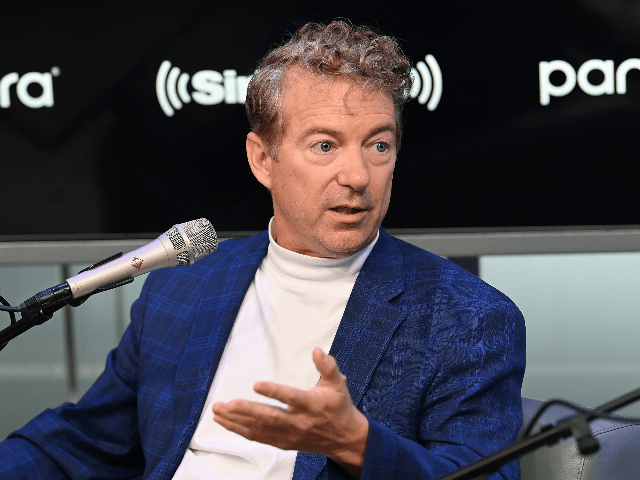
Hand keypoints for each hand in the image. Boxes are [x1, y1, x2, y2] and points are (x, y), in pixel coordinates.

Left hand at [212, 347, 368, 475]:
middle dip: (247, 411)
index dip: (274, 392)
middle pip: (270, 417)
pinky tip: (225, 422)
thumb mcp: (337, 384)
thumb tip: (317, 350)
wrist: (343, 438)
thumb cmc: (338, 407)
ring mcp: (289, 435)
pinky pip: (258, 437)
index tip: (257, 385)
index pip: (291, 397)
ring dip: (236, 421)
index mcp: (312, 405)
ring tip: (218, 411)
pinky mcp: (282, 442)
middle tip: (228, 404)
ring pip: (259, 429)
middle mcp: (299, 422)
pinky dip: (239, 430)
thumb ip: (327, 366)